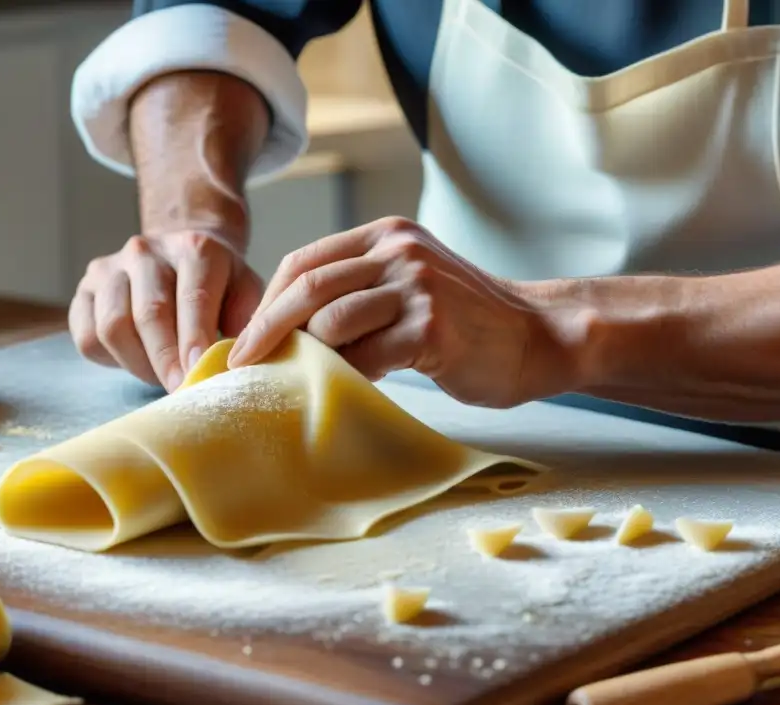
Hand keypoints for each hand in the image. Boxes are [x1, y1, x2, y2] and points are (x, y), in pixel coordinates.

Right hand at [69, 230, 263, 391]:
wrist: (178, 253)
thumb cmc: (217, 282)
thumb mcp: (244, 289)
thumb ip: (247, 319)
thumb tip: (238, 359)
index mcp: (194, 249)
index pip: (194, 297)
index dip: (195, 339)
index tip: (199, 373)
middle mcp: (145, 252)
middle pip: (149, 314)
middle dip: (166, 361)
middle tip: (181, 391)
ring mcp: (108, 270)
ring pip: (112, 327)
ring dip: (138, 363)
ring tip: (162, 378)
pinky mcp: (83, 292)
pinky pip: (87, 337)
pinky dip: (111, 360)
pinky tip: (136, 362)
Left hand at [227, 217, 575, 407]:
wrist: (538, 337)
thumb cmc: (467, 322)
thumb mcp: (411, 284)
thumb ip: (360, 291)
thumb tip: (292, 331)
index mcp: (386, 236)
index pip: (305, 262)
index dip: (267, 303)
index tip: (247, 340)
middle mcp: (398, 251)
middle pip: (308, 286)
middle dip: (265, 329)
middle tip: (241, 365)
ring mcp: (417, 287)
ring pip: (332, 320)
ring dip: (305, 357)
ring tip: (290, 384)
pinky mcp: (432, 328)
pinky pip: (367, 357)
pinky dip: (344, 378)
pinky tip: (338, 393)